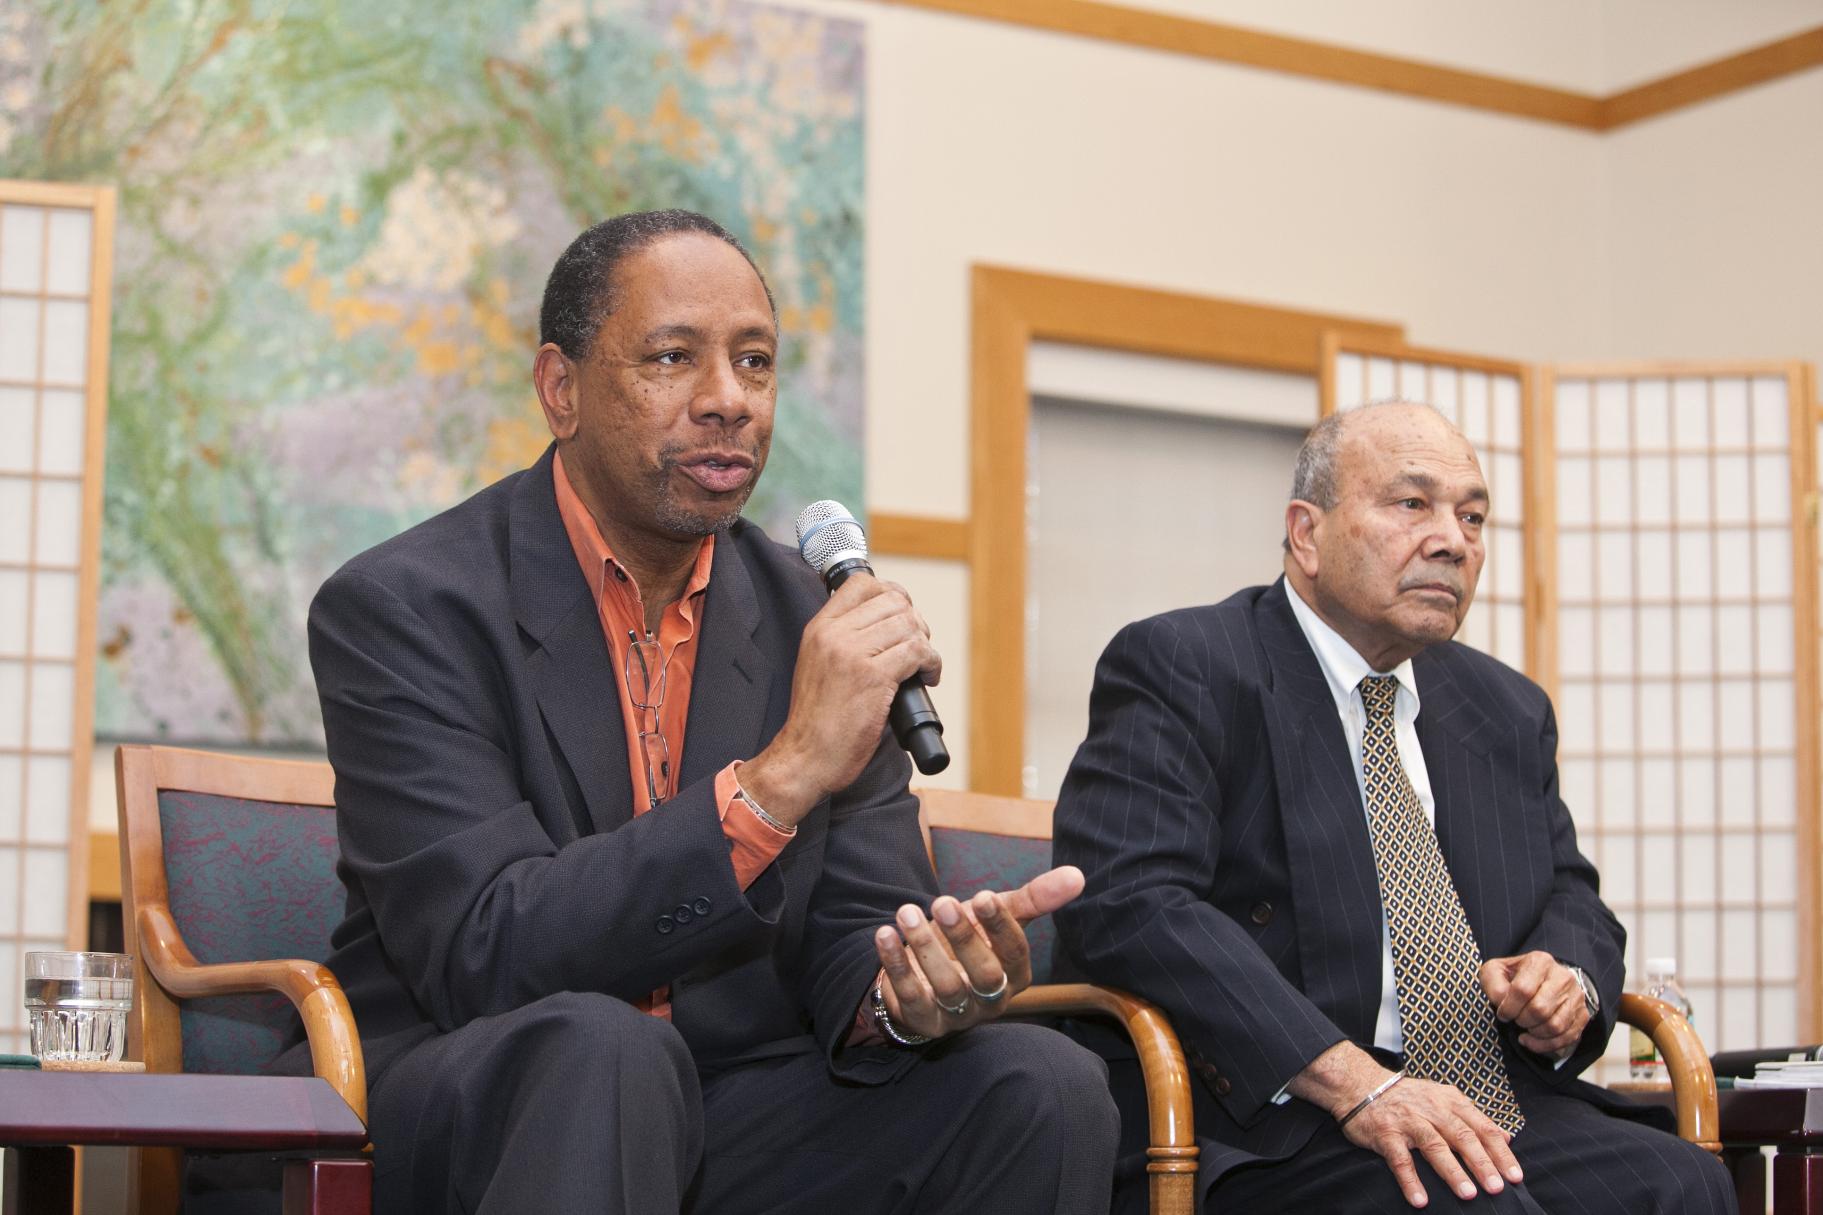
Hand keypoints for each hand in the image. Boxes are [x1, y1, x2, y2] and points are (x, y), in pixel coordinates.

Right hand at [739, 573, 939, 827]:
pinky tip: (928, 678)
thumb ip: (843, 641)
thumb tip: (886, 626)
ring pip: (909, 624)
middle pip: (894, 601)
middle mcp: (834, 634)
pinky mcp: (873, 677)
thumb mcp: (817, 665)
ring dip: (926, 644)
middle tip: (916, 648)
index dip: (892, 595)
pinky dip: (931, 663)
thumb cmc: (817, 720)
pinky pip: (918, 651)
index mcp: (819, 628)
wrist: (805, 757)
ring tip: (923, 665)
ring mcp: (852, 654)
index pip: (862, 583)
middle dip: (914, 622)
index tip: (902, 616)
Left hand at [872, 865, 1084, 1038]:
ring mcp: (957, 1015)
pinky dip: (896, 965)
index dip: (1002, 927)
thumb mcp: (996, 915)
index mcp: (1015, 975)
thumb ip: (1033, 898)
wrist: (923, 969)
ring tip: (906, 912)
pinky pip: (909, 997)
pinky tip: (884, 934)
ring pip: (946, 987)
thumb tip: (1078, 875)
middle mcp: (991, 1000)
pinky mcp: (924, 1021)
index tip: (985, 896)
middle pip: (984, 974)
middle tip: (943, 901)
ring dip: (924, 946)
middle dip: (964, 938)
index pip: (1016, 955)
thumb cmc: (967, 939)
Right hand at [1288, 1042, 1522, 1208]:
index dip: (1500, 1152)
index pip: (1482, 1127)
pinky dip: (1410, 1180)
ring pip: (1434, 1146)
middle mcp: (1432, 1109)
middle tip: (1497, 1187)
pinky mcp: (1385, 1133)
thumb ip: (1473, 1118)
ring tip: (1467, 1194)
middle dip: (1482, 1163)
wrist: (1360, 1085)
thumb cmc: (1407, 1097)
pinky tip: (1420, 1200)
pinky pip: (1400, 1159)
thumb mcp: (1444, 1098)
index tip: (1515, 1176)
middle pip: (1462, 1136)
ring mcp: (1408, 1120)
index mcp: (1450, 1102)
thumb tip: (1505, 1137)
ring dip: (1452, 1171)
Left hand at [1479, 951, 1589, 1057]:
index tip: (1503, 1013)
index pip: (1523, 990)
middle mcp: (1562, 977)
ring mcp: (1576, 996)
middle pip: (1540, 1009)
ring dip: (1535, 1033)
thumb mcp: (1496, 971)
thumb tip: (1502, 1001)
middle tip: (1516, 1019)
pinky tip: (1533, 1040)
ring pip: (1555, 1026)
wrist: (1543, 978)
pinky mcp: (1582, 1014)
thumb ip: (1493, 982)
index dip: (1508, 1007)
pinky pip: (1567, 1037)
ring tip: (1525, 1028)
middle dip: (1522, 1020)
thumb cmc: (1515, 977)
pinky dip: (1546, 1045)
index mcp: (1540, 962)